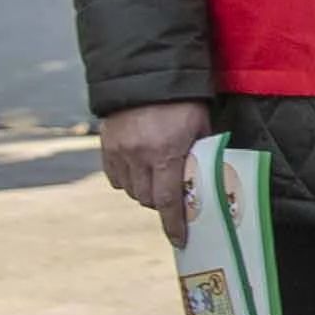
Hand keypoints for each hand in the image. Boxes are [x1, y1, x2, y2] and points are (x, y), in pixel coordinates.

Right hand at [99, 100, 211, 244]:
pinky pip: (116, 178)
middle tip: (175, 200)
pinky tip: (140, 171)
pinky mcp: (106, 145)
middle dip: (163, 205)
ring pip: (131, 191)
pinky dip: (128, 181)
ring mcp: (119, 151)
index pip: (169, 201)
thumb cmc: (183, 101)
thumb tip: (208, 182)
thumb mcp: (200, 127)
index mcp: (166, 152)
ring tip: (158, 182)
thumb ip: (201, 155)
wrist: (146, 73)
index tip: (180, 240)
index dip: (174, 224)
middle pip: (148, 199)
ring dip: (145, 193)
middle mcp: (139, 155)